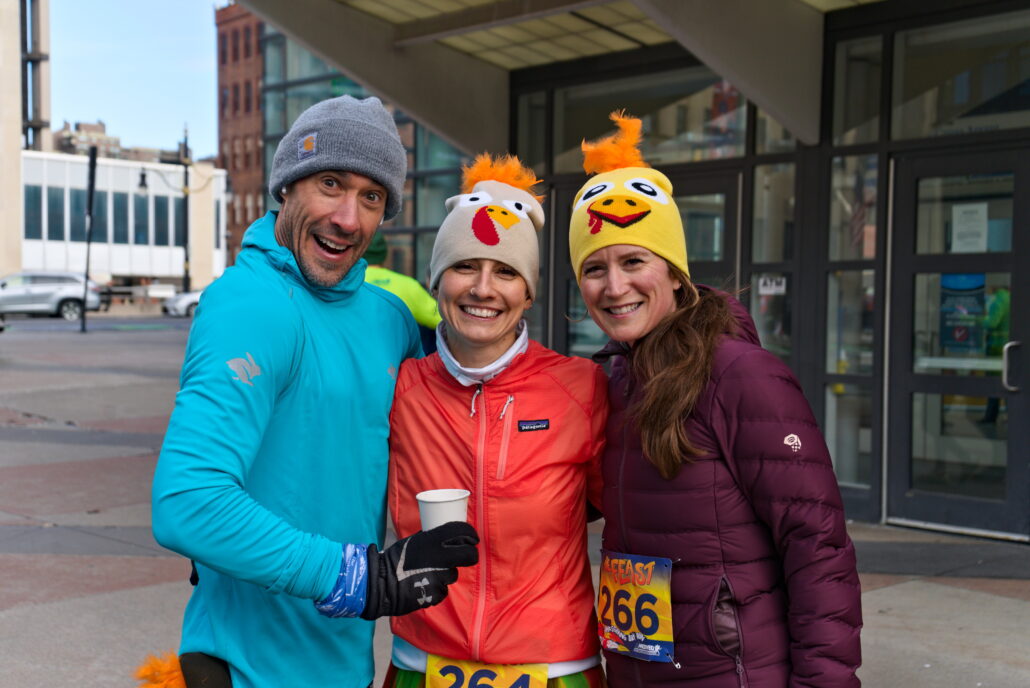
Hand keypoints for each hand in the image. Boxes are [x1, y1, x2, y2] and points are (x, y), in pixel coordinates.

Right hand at [360, 521, 478, 619]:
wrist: (380, 583)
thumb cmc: (394, 560)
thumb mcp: (413, 541)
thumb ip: (430, 539)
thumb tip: (445, 537)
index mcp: (433, 540)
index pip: (462, 532)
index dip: (471, 535)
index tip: (472, 539)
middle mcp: (440, 556)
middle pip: (469, 555)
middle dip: (470, 555)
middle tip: (465, 557)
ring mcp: (440, 576)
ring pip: (453, 574)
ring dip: (445, 574)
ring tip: (428, 574)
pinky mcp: (437, 593)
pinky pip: (443, 589)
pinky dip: (436, 588)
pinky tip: (423, 585)